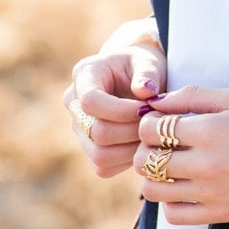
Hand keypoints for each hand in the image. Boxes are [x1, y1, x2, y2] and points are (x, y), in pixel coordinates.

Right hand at [64, 23, 166, 178]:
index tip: (147, 108)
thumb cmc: (142, 66)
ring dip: (132, 149)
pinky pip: (105, 167)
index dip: (121, 110)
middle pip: (96, 132)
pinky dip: (128, 161)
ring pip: (100, 155)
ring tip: (151, 134)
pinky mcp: (89, 151)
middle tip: (154, 123)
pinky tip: (142, 144)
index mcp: (85, 75)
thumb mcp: (147, 61)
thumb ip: (147, 73)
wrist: (136, 78)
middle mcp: (74, 104)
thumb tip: (146, 91)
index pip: (91, 101)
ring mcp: (79, 130)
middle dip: (131, 131)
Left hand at [134, 86, 228, 225]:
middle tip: (158, 146)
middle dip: (146, 150)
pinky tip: (181, 188)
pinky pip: (173, 215)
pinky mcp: (219, 213)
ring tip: (168, 167)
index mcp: (209, 131)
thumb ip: (190, 96)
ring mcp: (211, 192)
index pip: (151, 130)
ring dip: (153, 177)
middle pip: (147, 161)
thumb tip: (154, 101)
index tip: (156, 124)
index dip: (146, 124)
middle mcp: (207, 164)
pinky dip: (170, 202)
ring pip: (153, 190)